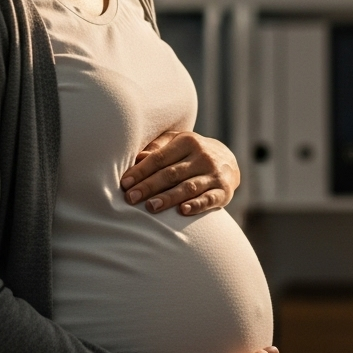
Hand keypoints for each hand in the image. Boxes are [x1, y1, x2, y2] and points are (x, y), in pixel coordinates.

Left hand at [120, 131, 239, 215]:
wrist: (227, 161)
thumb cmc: (190, 153)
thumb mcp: (176, 143)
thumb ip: (157, 148)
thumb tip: (138, 158)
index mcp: (188, 141)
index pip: (160, 158)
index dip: (141, 171)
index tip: (124, 184)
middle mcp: (203, 156)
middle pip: (171, 173)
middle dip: (149, 186)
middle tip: (130, 198)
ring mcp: (214, 174)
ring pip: (188, 187)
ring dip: (169, 197)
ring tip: (151, 207)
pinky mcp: (224, 191)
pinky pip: (209, 199)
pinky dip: (197, 205)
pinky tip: (183, 210)